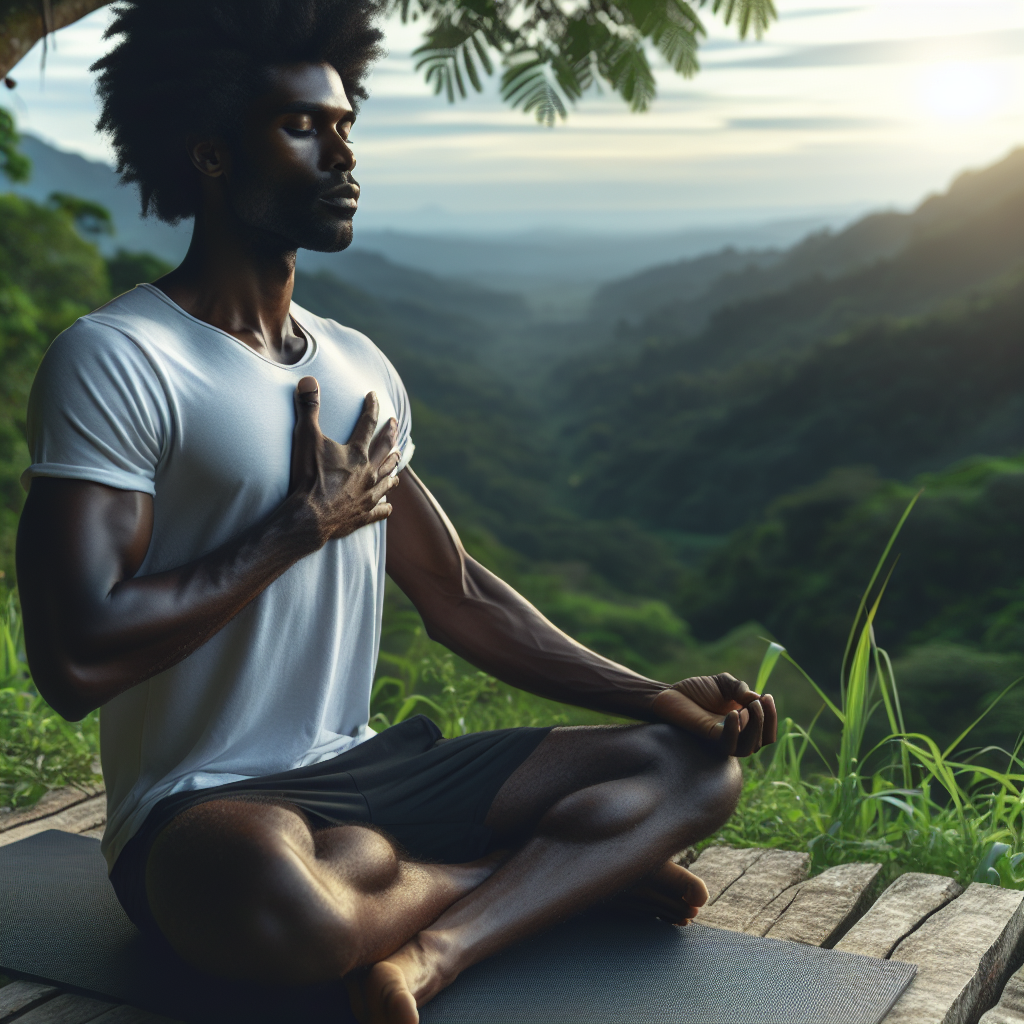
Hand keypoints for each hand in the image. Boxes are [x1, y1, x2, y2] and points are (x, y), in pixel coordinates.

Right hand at [288, 378, 400, 545]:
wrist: (308, 517)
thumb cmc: (307, 477)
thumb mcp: (305, 438)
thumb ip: (308, 408)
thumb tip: (308, 380)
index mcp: (357, 453)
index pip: (367, 424)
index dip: (371, 408)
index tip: (373, 396)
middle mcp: (368, 473)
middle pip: (385, 451)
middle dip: (391, 435)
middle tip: (395, 424)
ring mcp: (368, 496)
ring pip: (387, 479)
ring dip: (393, 469)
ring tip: (398, 462)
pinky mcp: (363, 516)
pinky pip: (380, 510)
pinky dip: (384, 506)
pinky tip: (388, 505)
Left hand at [650, 673, 776, 756]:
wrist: (671, 693)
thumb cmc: (697, 690)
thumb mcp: (724, 683)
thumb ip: (740, 688)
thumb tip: (756, 698)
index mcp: (743, 725)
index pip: (767, 733)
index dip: (772, 717)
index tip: (767, 696)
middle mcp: (735, 736)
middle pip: (762, 742)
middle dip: (766, 720)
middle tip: (758, 701)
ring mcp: (722, 740)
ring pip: (748, 748)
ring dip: (755, 727)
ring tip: (750, 707)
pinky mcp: (709, 739)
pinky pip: (728, 743)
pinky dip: (735, 730)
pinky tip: (734, 713)